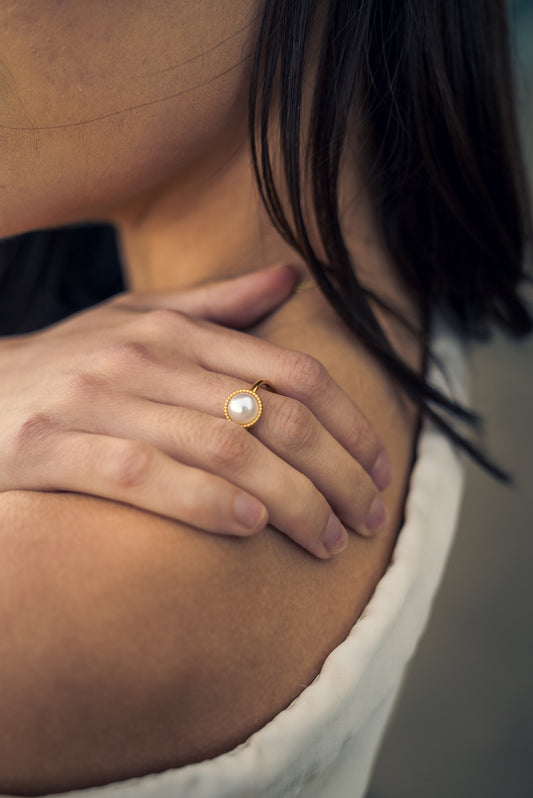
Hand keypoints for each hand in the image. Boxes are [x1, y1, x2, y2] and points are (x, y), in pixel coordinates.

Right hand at [1, 263, 390, 557]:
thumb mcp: (138, 320)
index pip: (293, 372)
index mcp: (176, 329)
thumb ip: (218, 305)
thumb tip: (291, 277)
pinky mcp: (51, 445)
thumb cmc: (71, 364)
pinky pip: (143, 475)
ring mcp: (97, 399)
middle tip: (368, 518)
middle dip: (336, 473)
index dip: (351, 423)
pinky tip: (249, 528)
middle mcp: (145, 356)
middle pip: (273, 415)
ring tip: (326, 540)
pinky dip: (203, 501)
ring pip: (221, 447)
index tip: (381, 469)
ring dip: (289, 499)